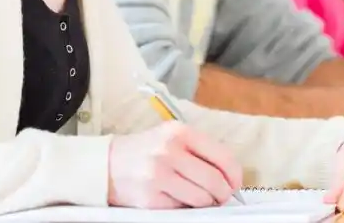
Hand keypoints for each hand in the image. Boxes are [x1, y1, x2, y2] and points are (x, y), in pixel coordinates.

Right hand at [107, 122, 241, 208]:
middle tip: (221, 195)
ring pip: (201, 199)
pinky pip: (181, 209)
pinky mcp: (150, 199)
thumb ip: (201, 151)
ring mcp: (158, 176)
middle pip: (214, 181)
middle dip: (223, 193)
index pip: (222, 157)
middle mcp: (169, 152)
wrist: (107, 164)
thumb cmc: (147, 150)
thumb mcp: (173, 137)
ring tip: (200, 197)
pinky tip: (177, 197)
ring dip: (206, 202)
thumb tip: (231, 176)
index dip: (235, 175)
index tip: (235, 183)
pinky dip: (185, 207)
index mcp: (180, 132)